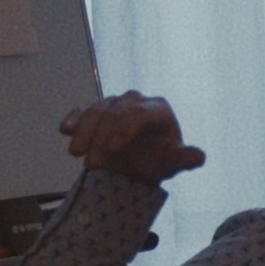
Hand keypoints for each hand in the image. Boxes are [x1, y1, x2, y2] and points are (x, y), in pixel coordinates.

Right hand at [58, 92, 203, 183]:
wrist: (139, 164)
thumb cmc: (159, 160)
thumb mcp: (172, 163)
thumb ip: (184, 159)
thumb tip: (199, 157)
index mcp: (159, 109)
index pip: (140, 114)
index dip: (125, 128)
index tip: (113, 149)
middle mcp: (137, 100)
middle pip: (115, 112)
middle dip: (102, 137)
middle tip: (92, 164)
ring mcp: (115, 103)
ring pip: (97, 110)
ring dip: (84, 131)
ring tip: (76, 153)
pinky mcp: (97, 109)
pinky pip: (84, 110)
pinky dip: (74, 119)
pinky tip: (65, 130)